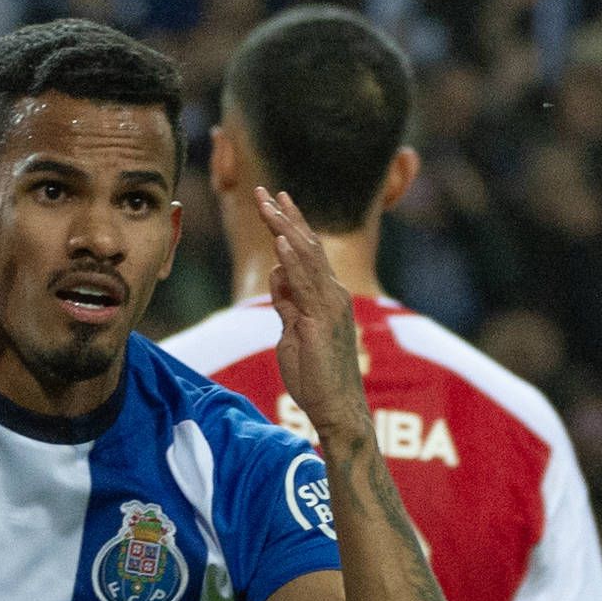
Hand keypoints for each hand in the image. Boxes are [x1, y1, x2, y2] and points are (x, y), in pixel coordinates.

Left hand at [256, 186, 369, 447]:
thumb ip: (286, 302)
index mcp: (326, 296)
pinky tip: (281, 242)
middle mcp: (332, 293)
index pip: (306, 252)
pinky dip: (294, 261)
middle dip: (284, 217)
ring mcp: (330, 305)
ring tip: (267, 205)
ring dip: (285, 229)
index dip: (289, 225)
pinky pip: (307, 285)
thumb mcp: (293, 332)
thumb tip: (276, 274)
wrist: (338, 409)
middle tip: (263, 191)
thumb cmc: (315, 376)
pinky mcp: (323, 320)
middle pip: (306, 246)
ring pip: (306, 258)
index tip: (274, 201)